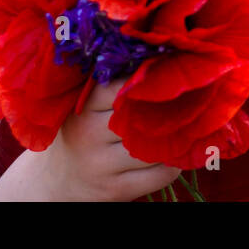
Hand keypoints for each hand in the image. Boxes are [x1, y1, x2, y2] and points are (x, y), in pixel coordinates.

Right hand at [28, 77, 181, 200]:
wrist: (55, 182)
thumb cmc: (80, 132)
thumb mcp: (83, 105)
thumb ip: (112, 86)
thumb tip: (163, 58)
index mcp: (83, 107)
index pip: (124, 86)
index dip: (153, 81)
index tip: (172, 76)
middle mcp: (88, 134)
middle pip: (145, 117)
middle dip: (172, 110)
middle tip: (192, 101)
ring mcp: (101, 165)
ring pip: (156, 147)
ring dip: (177, 140)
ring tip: (185, 129)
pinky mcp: (115, 190)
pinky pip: (160, 175)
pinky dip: (174, 165)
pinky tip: (172, 156)